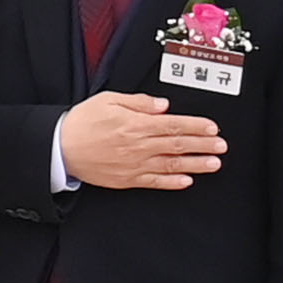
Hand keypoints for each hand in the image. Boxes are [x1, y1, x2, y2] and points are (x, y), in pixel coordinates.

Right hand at [58, 90, 223, 188]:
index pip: (174, 125)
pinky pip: (155, 182)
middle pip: (178, 145)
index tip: (212, 127)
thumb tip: (163, 105)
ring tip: (214, 163)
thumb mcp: (109, 100)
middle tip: (221, 146)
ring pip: (172, 165)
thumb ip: (139, 102)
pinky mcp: (127, 179)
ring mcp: (134, 165)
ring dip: (196, 164)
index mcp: (136, 124)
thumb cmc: (82, 122)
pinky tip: (187, 181)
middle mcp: (138, 146)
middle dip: (203, 145)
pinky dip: (172, 183)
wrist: (60, 148)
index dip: (196, 126)